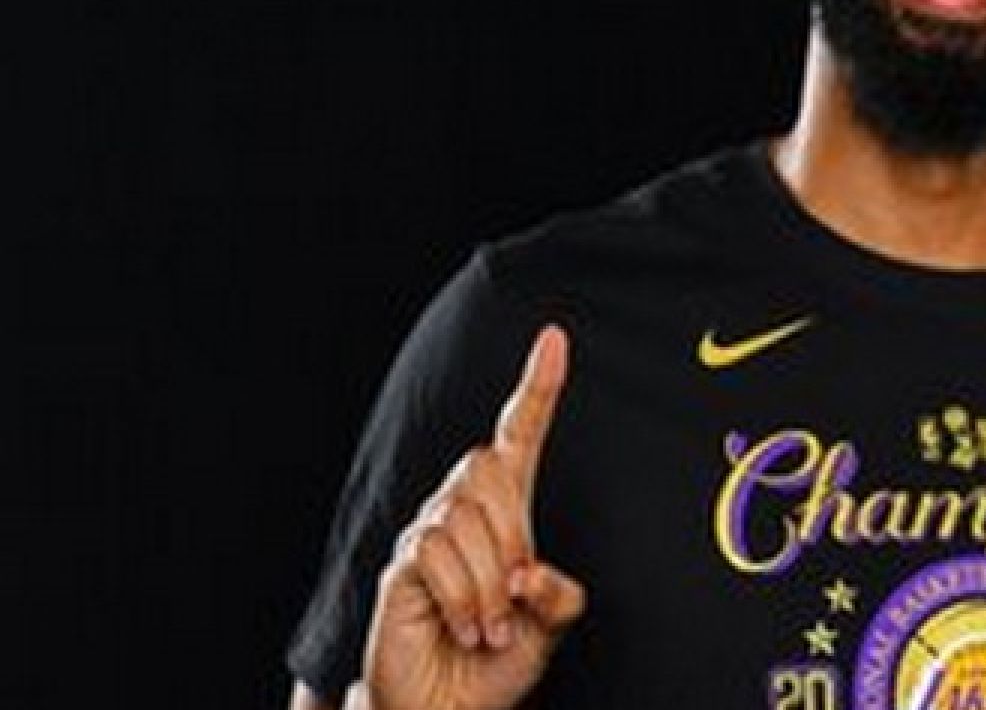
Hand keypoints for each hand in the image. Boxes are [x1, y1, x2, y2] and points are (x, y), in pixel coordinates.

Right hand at [361, 325, 586, 709]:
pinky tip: (467, 627)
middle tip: (516, 596)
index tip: (555, 338)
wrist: (449, 709)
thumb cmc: (497, 662)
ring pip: (466, 517)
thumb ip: (560, 594)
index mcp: (506, 514)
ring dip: (491, 582)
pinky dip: (466, 597)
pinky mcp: (400, 563)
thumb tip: (533, 571)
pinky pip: (437, 553)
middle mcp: (461, 512)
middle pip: (490, 469)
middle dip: (513, 534)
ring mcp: (426, 533)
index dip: (536, 388)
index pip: (518, 436)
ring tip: (491, 625)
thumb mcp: (549, 627)